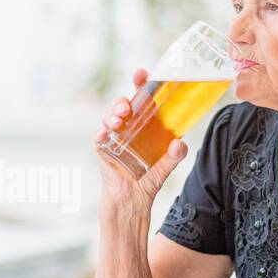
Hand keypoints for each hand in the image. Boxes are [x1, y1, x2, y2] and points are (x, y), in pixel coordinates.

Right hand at [94, 68, 188, 209]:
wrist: (130, 203)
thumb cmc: (147, 182)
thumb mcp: (165, 168)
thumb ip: (174, 157)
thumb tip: (179, 144)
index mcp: (144, 126)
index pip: (142, 100)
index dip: (141, 84)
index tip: (141, 73)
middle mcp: (128, 129)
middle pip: (123, 106)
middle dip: (123, 101)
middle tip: (127, 107)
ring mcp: (114, 139)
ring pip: (109, 118)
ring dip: (111, 115)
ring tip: (118, 120)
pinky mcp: (103, 152)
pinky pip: (98, 139)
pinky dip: (100, 135)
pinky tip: (104, 135)